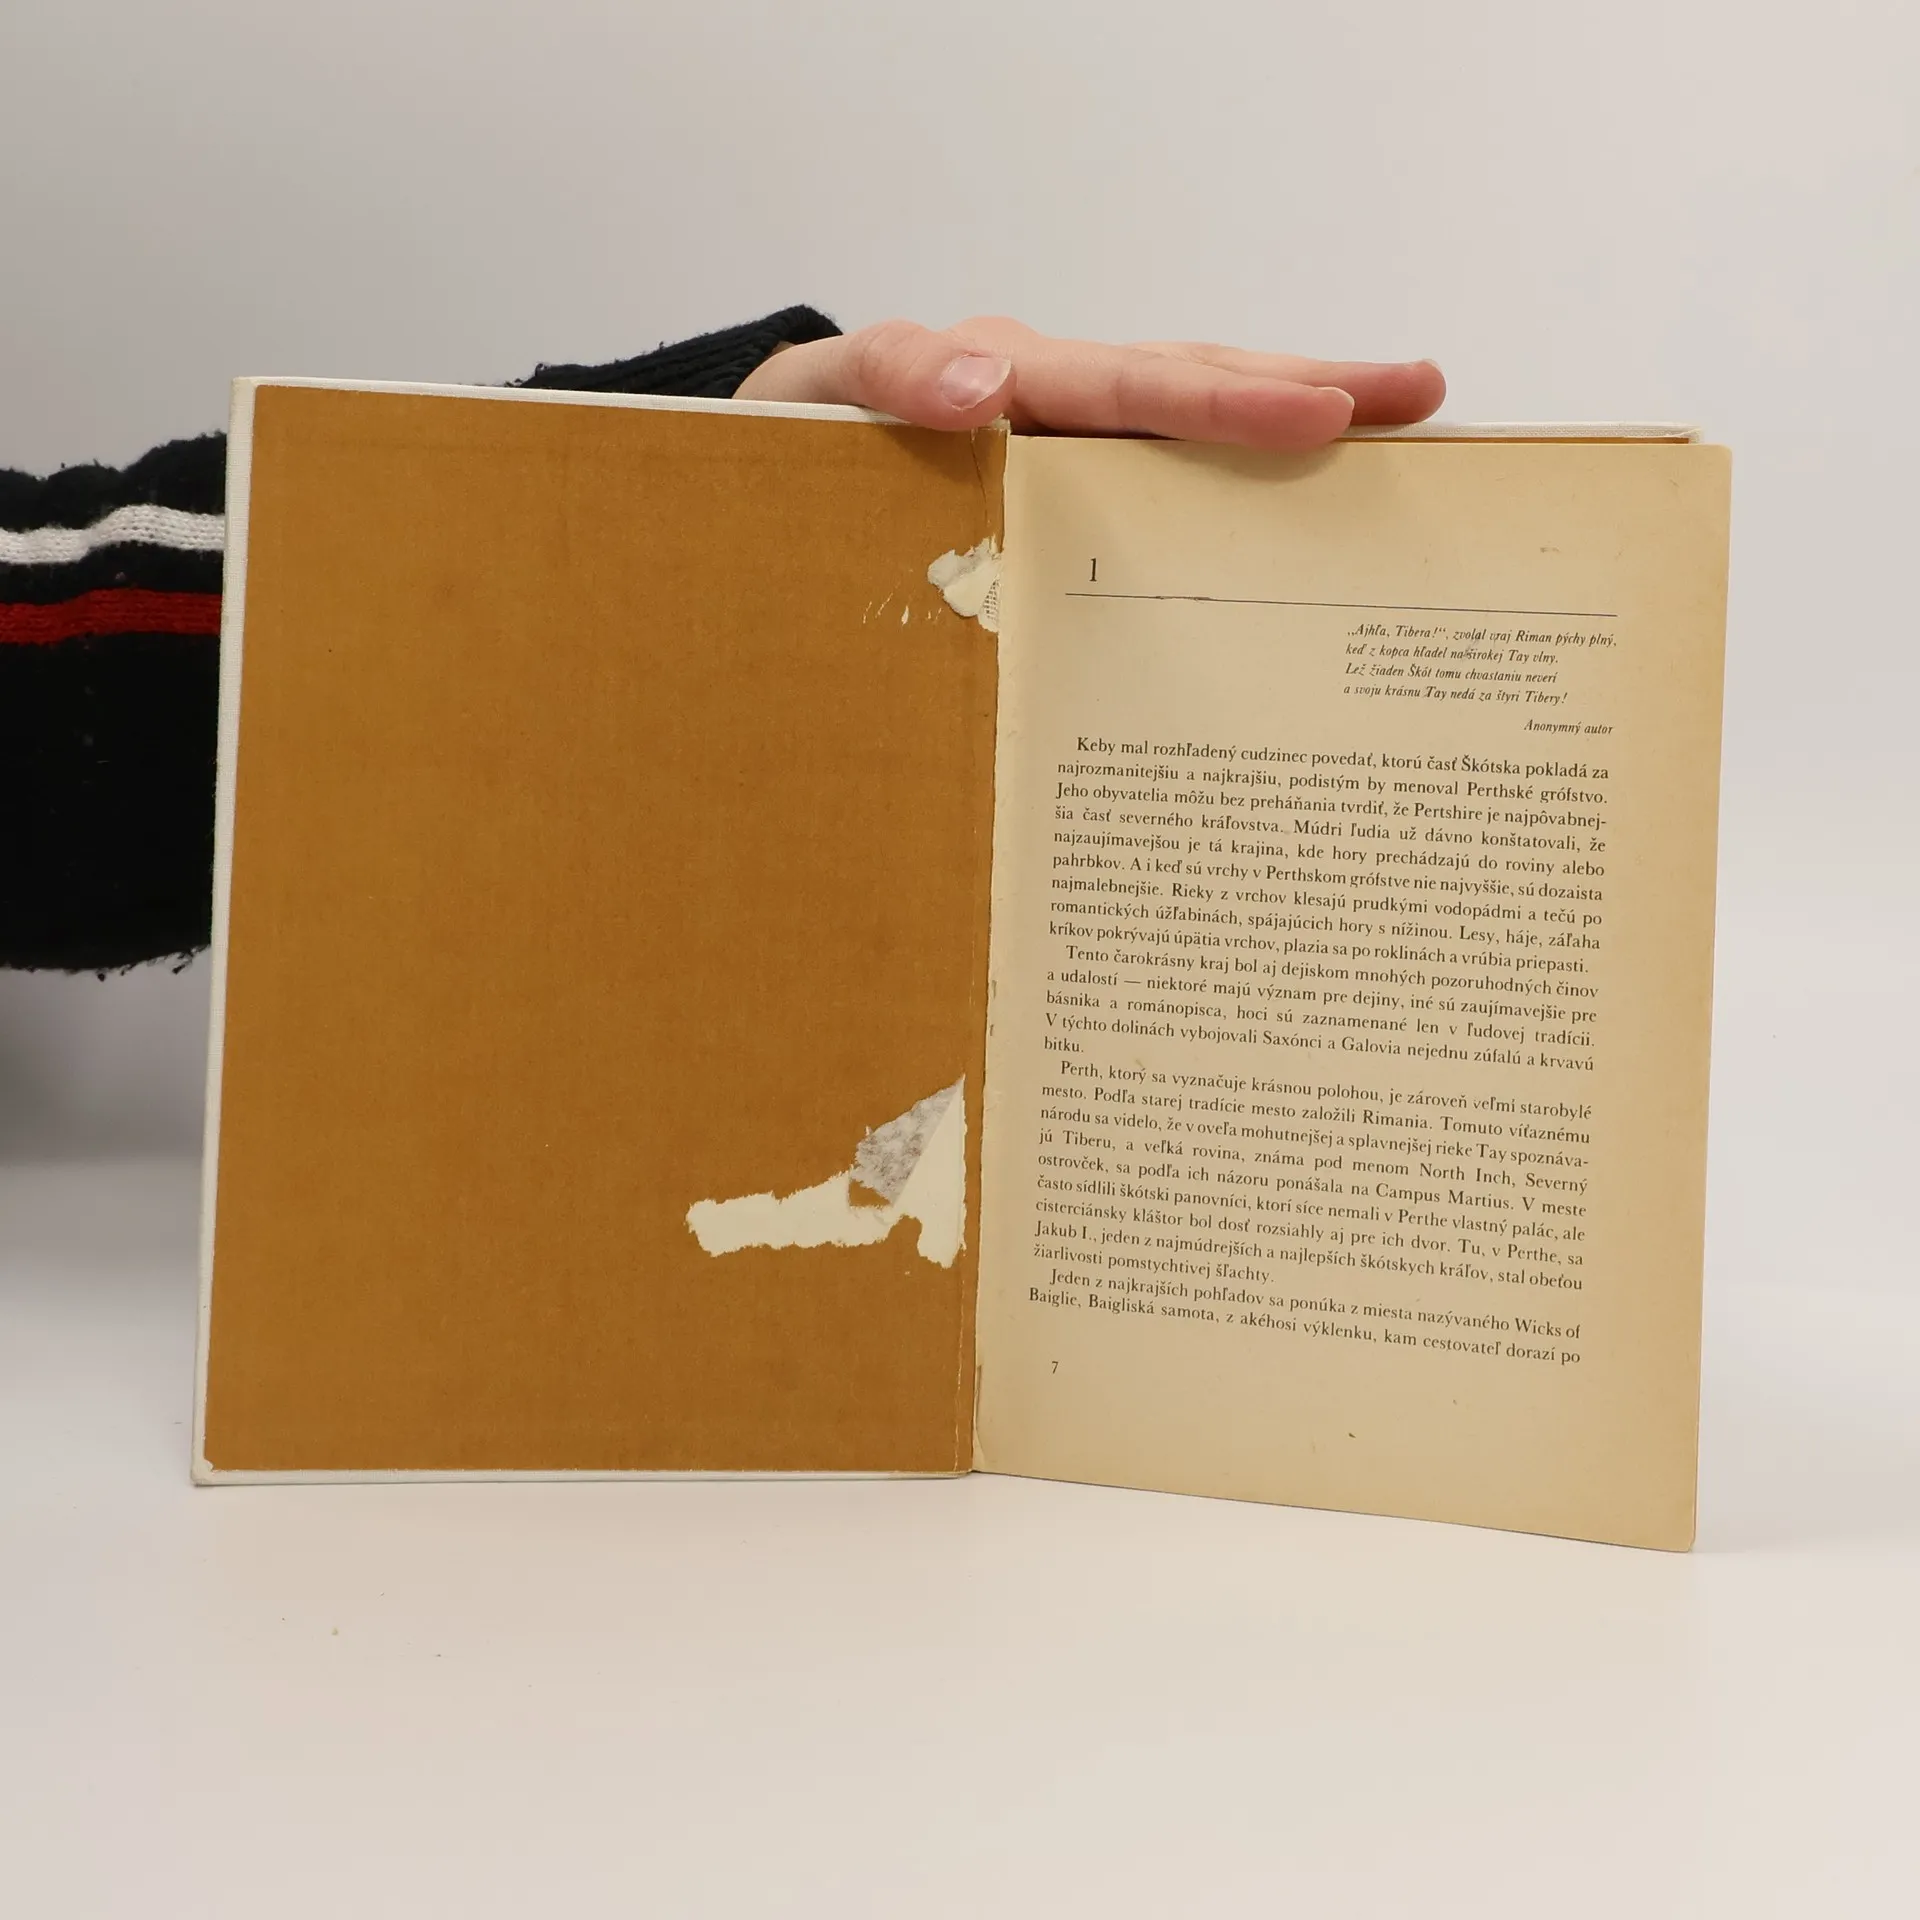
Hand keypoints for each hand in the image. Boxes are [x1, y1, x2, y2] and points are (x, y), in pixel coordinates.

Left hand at [734, 315, 1444, 450]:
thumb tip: (987, 380)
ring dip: (1293, 435)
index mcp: (1012, 380)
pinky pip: (1155, 506)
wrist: (759, 480)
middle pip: (1196, 388)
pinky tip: (1298, 531)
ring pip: (1192, 441)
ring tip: (1397, 436)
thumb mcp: (818, 401)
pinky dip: (1233, 506)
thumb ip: (892, 378)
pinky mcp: (1061, 507)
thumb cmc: (791, 441)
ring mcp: (1068, 457)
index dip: (1226, 401)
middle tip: (1423, 396)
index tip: (1321, 413)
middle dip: (1310, 390)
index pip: (1134, 384)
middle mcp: (1056, 409)